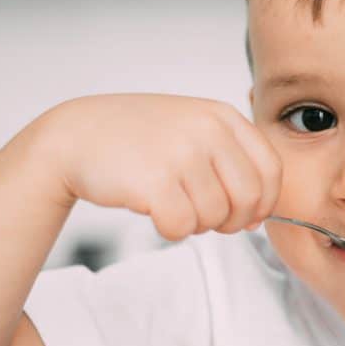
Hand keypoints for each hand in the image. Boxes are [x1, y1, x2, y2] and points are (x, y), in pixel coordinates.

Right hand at [36, 94, 281, 240]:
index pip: (272, 170)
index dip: (264, 202)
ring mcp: (181, 153)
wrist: (72, 135)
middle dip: (232, 220)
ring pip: (216, 217)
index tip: (246, 214)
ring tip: (171, 203)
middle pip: (249, 199)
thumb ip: (231, 164)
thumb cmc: (137, 139)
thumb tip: (258, 218)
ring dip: (196, 224)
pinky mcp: (155, 181)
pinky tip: (153, 210)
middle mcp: (207, 130)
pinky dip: (170, 230)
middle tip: (205, 217)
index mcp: (222, 115)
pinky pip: (183, 227)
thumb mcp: (192, 130)